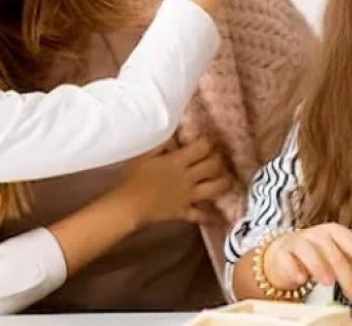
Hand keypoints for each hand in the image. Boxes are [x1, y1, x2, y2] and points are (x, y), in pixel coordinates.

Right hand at [113, 138, 231, 225]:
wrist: (127, 205)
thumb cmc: (131, 178)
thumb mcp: (144, 154)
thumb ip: (161, 144)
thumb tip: (174, 134)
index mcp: (178, 161)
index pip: (202, 147)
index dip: (208, 143)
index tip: (206, 141)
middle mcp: (188, 177)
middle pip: (214, 166)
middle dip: (219, 160)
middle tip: (217, 158)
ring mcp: (188, 196)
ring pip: (215, 189)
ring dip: (224, 183)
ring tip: (225, 179)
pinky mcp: (183, 212)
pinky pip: (200, 215)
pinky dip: (209, 216)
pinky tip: (216, 217)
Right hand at [263, 223, 351, 303]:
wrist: (283, 254)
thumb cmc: (315, 256)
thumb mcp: (334, 259)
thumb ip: (350, 271)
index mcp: (333, 233)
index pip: (351, 241)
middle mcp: (316, 235)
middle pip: (332, 251)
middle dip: (347, 275)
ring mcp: (297, 242)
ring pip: (309, 251)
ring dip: (320, 266)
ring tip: (329, 283)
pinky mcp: (281, 253)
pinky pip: (287, 259)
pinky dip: (294, 269)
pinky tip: (301, 280)